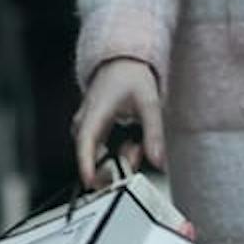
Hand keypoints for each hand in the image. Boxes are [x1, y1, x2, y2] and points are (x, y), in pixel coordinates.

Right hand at [74, 57, 165, 188]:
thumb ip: (154, 134)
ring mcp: (87, 124)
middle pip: (91, 154)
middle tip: (135, 155)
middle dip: (113, 163)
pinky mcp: (93, 128)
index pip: (85, 143)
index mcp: (95, 112)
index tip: (91, 182)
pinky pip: (101, 148)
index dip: (86, 165)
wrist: (123, 61)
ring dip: (117, 156)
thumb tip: (158, 160)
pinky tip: (131, 142)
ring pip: (97, 153)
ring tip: (136, 144)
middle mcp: (85, 120)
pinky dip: (116, 149)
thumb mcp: (149, 104)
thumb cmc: (130, 76)